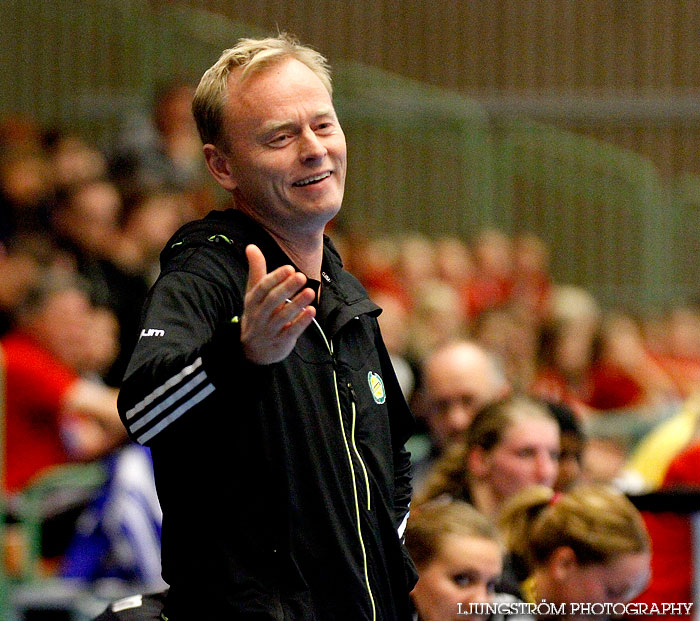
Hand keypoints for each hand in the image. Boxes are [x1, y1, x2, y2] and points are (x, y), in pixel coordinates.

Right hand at [241, 244, 315, 363]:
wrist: (252, 350)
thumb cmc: (257, 314)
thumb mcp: (253, 293)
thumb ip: (256, 270)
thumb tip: (251, 246)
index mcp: (252, 301)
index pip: (262, 288)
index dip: (275, 278)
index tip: (289, 268)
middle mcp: (259, 316)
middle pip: (272, 301)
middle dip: (286, 288)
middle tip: (301, 276)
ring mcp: (269, 330)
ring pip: (283, 316)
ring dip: (297, 304)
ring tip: (310, 292)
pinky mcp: (281, 342)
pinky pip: (291, 331)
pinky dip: (301, 322)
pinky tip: (312, 312)